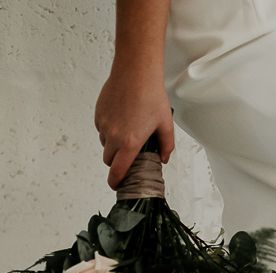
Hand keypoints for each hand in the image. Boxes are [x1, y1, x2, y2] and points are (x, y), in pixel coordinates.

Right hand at [94, 70, 174, 190]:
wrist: (136, 72)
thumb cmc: (151, 96)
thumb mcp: (166, 125)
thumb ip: (166, 146)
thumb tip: (163, 158)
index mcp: (130, 143)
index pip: (118, 171)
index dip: (116, 181)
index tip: (117, 185)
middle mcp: (114, 136)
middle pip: (109, 160)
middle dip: (117, 162)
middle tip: (130, 156)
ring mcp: (104, 124)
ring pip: (105, 144)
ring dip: (114, 146)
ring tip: (129, 133)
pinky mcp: (98, 114)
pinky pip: (101, 129)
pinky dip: (109, 131)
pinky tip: (122, 120)